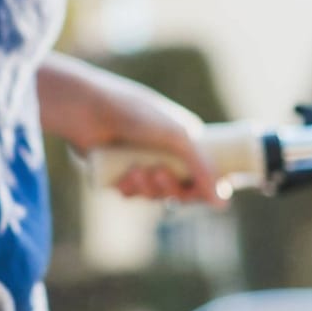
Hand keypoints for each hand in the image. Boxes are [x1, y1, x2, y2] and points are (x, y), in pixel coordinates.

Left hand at [40, 53, 223, 205]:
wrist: (89, 108)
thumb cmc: (136, 114)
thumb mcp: (178, 138)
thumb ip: (204, 169)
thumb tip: (222, 203)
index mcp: (184, 140)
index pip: (202, 175)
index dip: (202, 189)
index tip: (199, 193)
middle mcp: (163, 152)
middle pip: (179, 190)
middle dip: (171, 189)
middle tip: (159, 174)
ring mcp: (140, 162)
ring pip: (154, 194)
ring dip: (149, 189)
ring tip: (137, 171)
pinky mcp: (117, 172)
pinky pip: (131, 194)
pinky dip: (130, 190)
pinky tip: (124, 175)